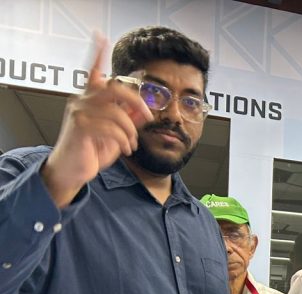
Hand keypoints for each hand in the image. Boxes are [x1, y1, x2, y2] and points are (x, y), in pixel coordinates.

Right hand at [42, 35, 152, 207]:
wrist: (73, 170)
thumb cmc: (92, 150)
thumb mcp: (116, 134)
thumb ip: (129, 119)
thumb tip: (144, 109)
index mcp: (89, 98)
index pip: (94, 71)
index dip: (98, 54)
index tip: (101, 36)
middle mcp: (82, 100)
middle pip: (115, 88)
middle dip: (137, 101)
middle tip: (149, 117)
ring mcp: (79, 111)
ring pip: (117, 113)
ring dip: (131, 131)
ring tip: (132, 144)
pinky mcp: (80, 126)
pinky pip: (111, 128)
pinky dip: (124, 140)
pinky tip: (125, 149)